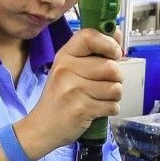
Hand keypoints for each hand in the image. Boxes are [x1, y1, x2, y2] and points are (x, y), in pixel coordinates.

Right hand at [16, 29, 123, 157]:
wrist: (42, 127)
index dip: (109, 43)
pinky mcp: (81, 109)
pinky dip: (111, 109)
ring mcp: (73, 89)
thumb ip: (94, 52)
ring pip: (116, 88)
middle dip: (117, 78)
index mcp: (65, 56)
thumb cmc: (61, 96)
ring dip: (115, 96)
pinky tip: (97, 110)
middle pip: (111, 67)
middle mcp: (66, 70)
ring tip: (100, 98)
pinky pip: (112, 106)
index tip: (115, 54)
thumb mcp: (70, 69)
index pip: (90, 36)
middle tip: (105, 84)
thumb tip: (118, 33)